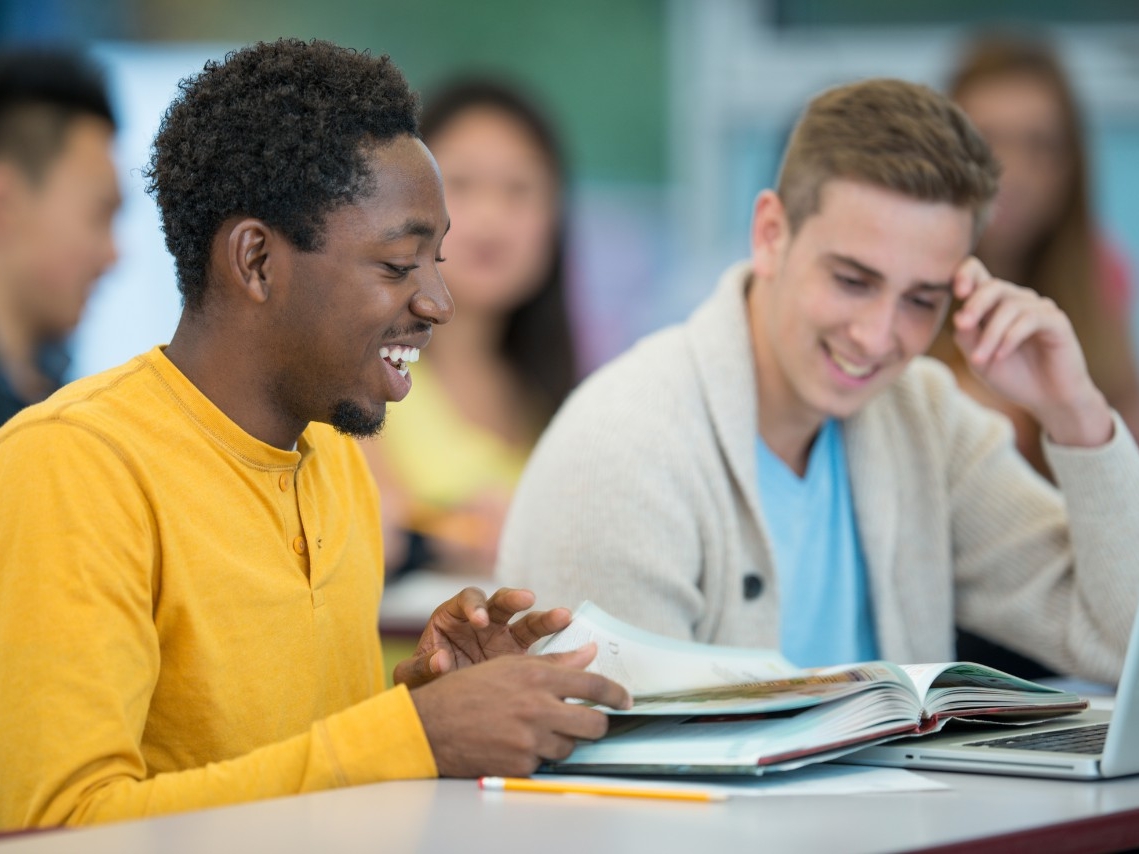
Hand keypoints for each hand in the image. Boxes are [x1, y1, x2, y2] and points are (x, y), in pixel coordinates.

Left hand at [393, 586, 571, 688]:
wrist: (439, 707)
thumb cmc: (423, 682)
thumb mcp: (412, 676)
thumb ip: (420, 667)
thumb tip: (440, 660)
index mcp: (454, 617)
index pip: (468, 600)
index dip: (475, 606)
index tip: (481, 620)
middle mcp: (484, 622)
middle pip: (502, 602)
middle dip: (514, 599)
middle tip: (526, 600)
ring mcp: (504, 639)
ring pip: (527, 622)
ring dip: (544, 619)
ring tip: (563, 617)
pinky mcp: (519, 659)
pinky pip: (540, 651)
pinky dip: (554, 649)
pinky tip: (574, 649)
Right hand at [410, 644, 632, 776]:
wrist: (429, 725)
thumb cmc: (466, 691)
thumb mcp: (509, 666)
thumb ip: (553, 662)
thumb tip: (588, 653)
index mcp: (537, 676)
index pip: (593, 685)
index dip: (616, 694)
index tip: (625, 700)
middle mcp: (538, 706)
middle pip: (593, 723)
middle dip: (597, 724)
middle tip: (590, 722)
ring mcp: (530, 738)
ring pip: (570, 745)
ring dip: (561, 740)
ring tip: (536, 730)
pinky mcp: (521, 764)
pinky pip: (544, 763)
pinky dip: (536, 756)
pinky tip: (516, 744)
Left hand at [951, 257, 1112, 446]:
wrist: (1047, 399)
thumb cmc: (1012, 376)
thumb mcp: (978, 360)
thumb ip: (966, 338)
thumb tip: (958, 316)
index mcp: (994, 305)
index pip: (978, 274)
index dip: (965, 274)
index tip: (957, 292)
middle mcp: (1018, 301)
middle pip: (993, 285)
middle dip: (975, 304)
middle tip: (963, 326)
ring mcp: (1039, 309)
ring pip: (1010, 306)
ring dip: (991, 333)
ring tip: (980, 359)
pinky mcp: (1057, 321)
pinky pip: (1031, 319)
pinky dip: (1011, 337)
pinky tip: (1001, 355)